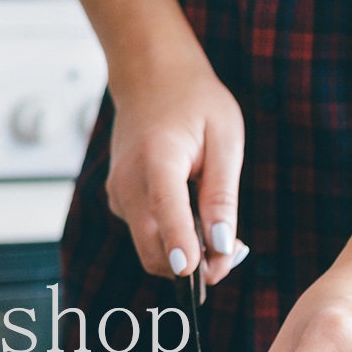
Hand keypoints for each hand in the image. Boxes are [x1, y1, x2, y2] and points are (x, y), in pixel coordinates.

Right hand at [105, 58, 247, 283]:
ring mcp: (118, 194)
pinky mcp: (119, 201)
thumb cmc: (193, 103)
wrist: (149, 79)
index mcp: (157, 159)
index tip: (192, 272)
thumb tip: (222, 245)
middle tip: (233, 257)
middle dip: (190, 265)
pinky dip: (170, 239)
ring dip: (182, 254)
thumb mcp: (224, 140)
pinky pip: (145, 233)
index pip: (164, 210)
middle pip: (151, 245)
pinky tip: (195, 219)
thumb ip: (221, 195)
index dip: (179, 244)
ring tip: (220, 237)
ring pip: (148, 247)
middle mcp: (127, 183)